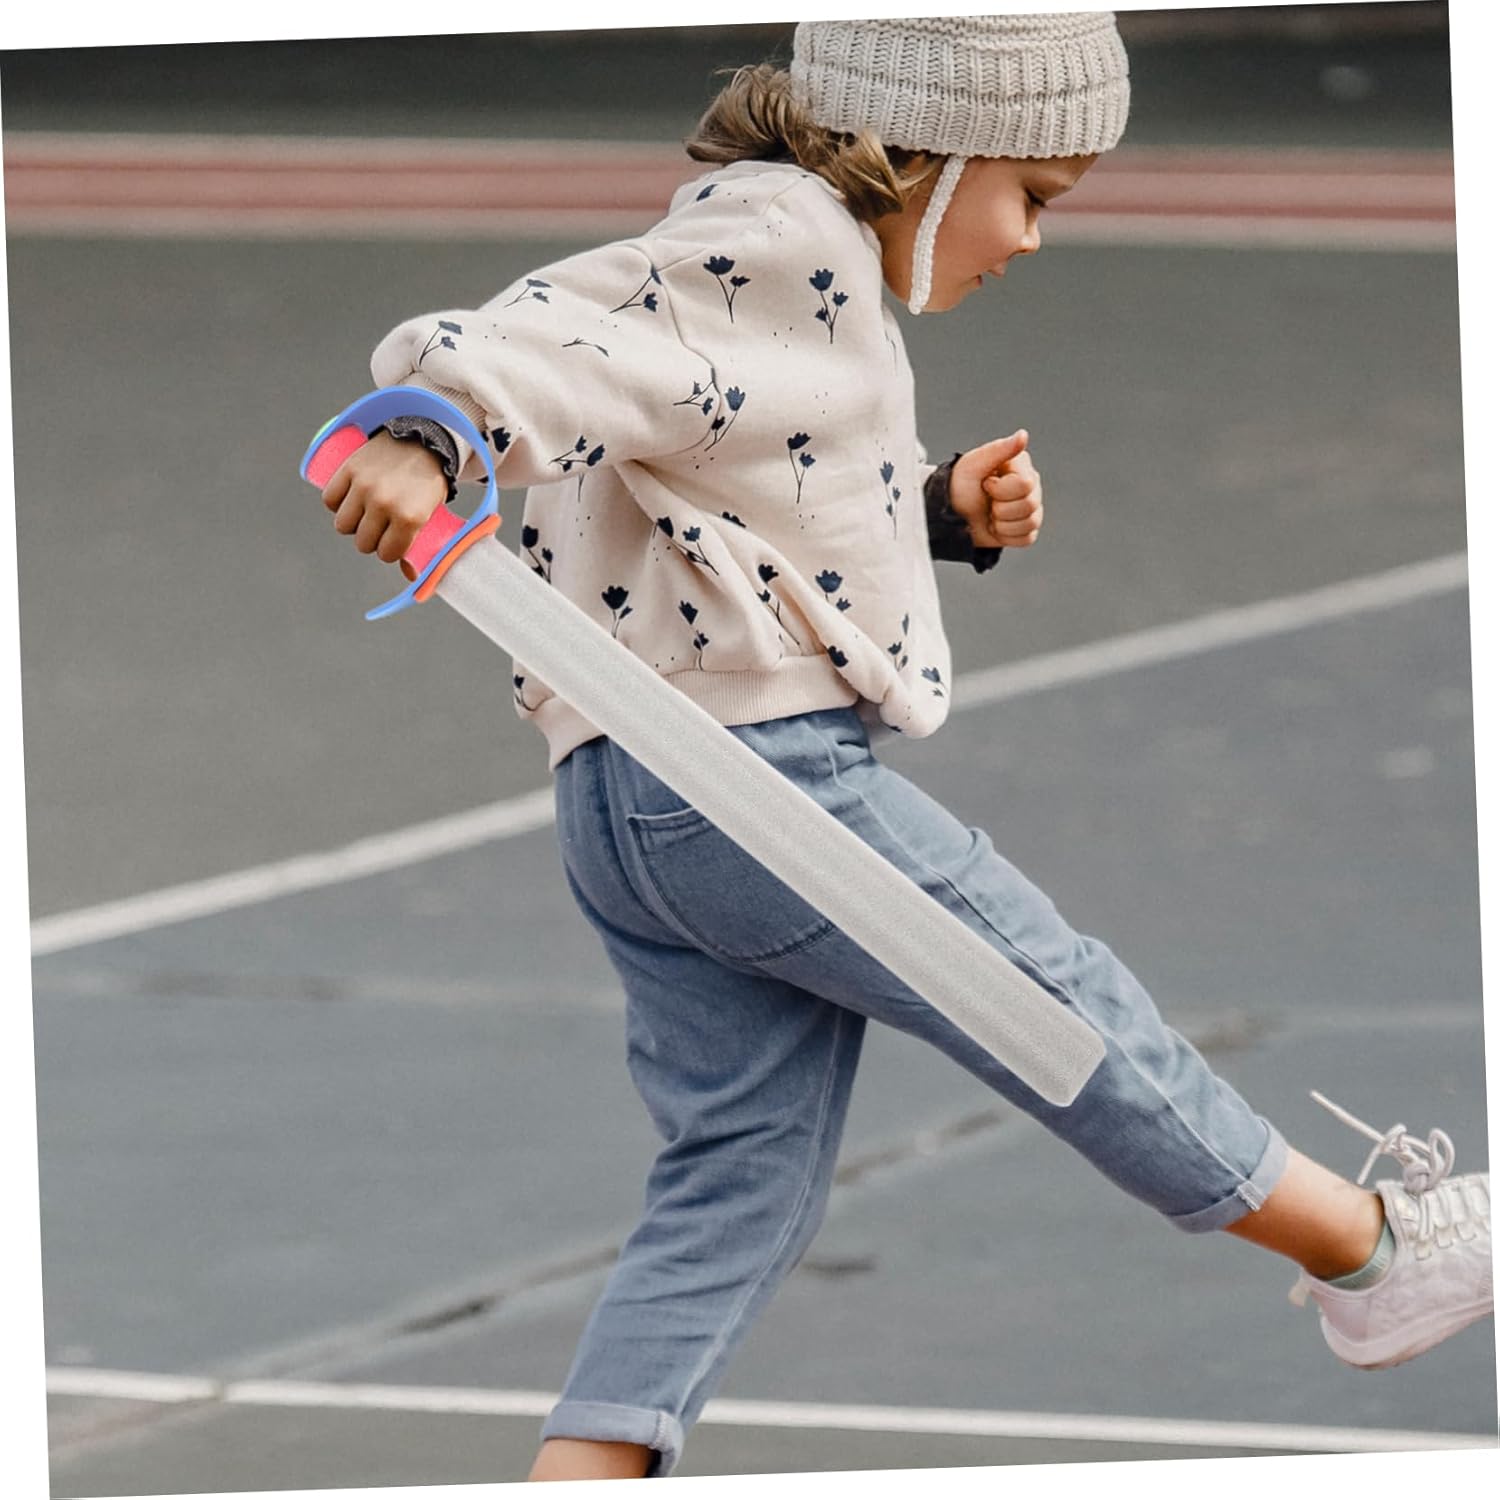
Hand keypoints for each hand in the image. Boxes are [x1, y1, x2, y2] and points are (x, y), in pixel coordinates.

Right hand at [320, 429, 449, 569]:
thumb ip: (418, 546)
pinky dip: (336, 503)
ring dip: (352, 524)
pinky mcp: (349, 469)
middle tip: (380, 526)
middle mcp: (385, 503)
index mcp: (410, 518)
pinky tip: (349, 500)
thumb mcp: (430, 515)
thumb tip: (411, 578)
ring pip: (343, 525)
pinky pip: (329, 500)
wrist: (422, 440)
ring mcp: (364, 486)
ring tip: (364, 513)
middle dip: (371, 539)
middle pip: (362, 542)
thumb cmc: (427, 483)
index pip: (387, 554)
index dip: (389, 550)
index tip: (393, 541)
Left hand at [948, 430, 1043, 548]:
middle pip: (1030, 505)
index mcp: (1021, 467)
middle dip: (1000, 508)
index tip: (985, 484)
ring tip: (989, 514)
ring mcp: (1030, 508)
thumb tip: (1023, 435)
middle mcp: (1030, 485)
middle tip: (987, 501)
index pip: (1024, 484)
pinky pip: (1027, 538)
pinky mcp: (1026, 528)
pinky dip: (1006, 536)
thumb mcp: (974, 464)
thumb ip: (999, 449)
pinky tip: (995, 527)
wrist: (948, 515)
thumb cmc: (959, 486)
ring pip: (1030, 523)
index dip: (1000, 489)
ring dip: (1002, 523)